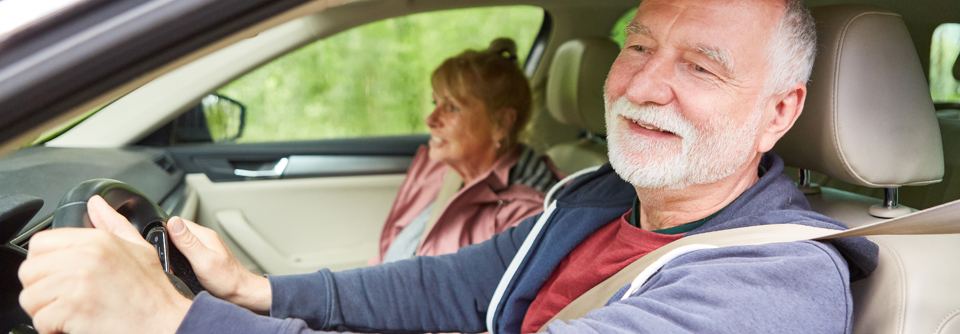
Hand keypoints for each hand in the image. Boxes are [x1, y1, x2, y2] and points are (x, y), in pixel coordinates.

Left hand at [18, 195, 190, 333]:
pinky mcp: (72, 308)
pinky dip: (54, 329)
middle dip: (43, 290)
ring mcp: (78, 282)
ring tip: (73, 313)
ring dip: (47, 311)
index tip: (61, 278)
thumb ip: (114, 224)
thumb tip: (96, 204)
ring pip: (30, 297)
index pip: (40, 243)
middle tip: (67, 299)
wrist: (166, 325)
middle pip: (30, 271)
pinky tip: (75, 325)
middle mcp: (86, 257)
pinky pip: (40, 320)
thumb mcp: (140, 250)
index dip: (46, 264)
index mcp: (98, 241)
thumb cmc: (154, 295)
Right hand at [167, 216, 270, 311]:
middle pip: (178, 233)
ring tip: (173, 266)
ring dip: (173, 254)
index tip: (160, 245)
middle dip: (168, 244)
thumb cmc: (227, 279)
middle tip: (166, 259)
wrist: (241, 293)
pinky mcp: (204, 259)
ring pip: (181, 245)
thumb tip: (173, 222)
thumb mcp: (203, 260)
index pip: (178, 222)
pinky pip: (187, 255)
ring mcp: (205, 249)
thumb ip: (188, 241)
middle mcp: (205, 239)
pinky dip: (180, 262)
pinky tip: (180, 271)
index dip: (165, 231)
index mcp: (205, 235)